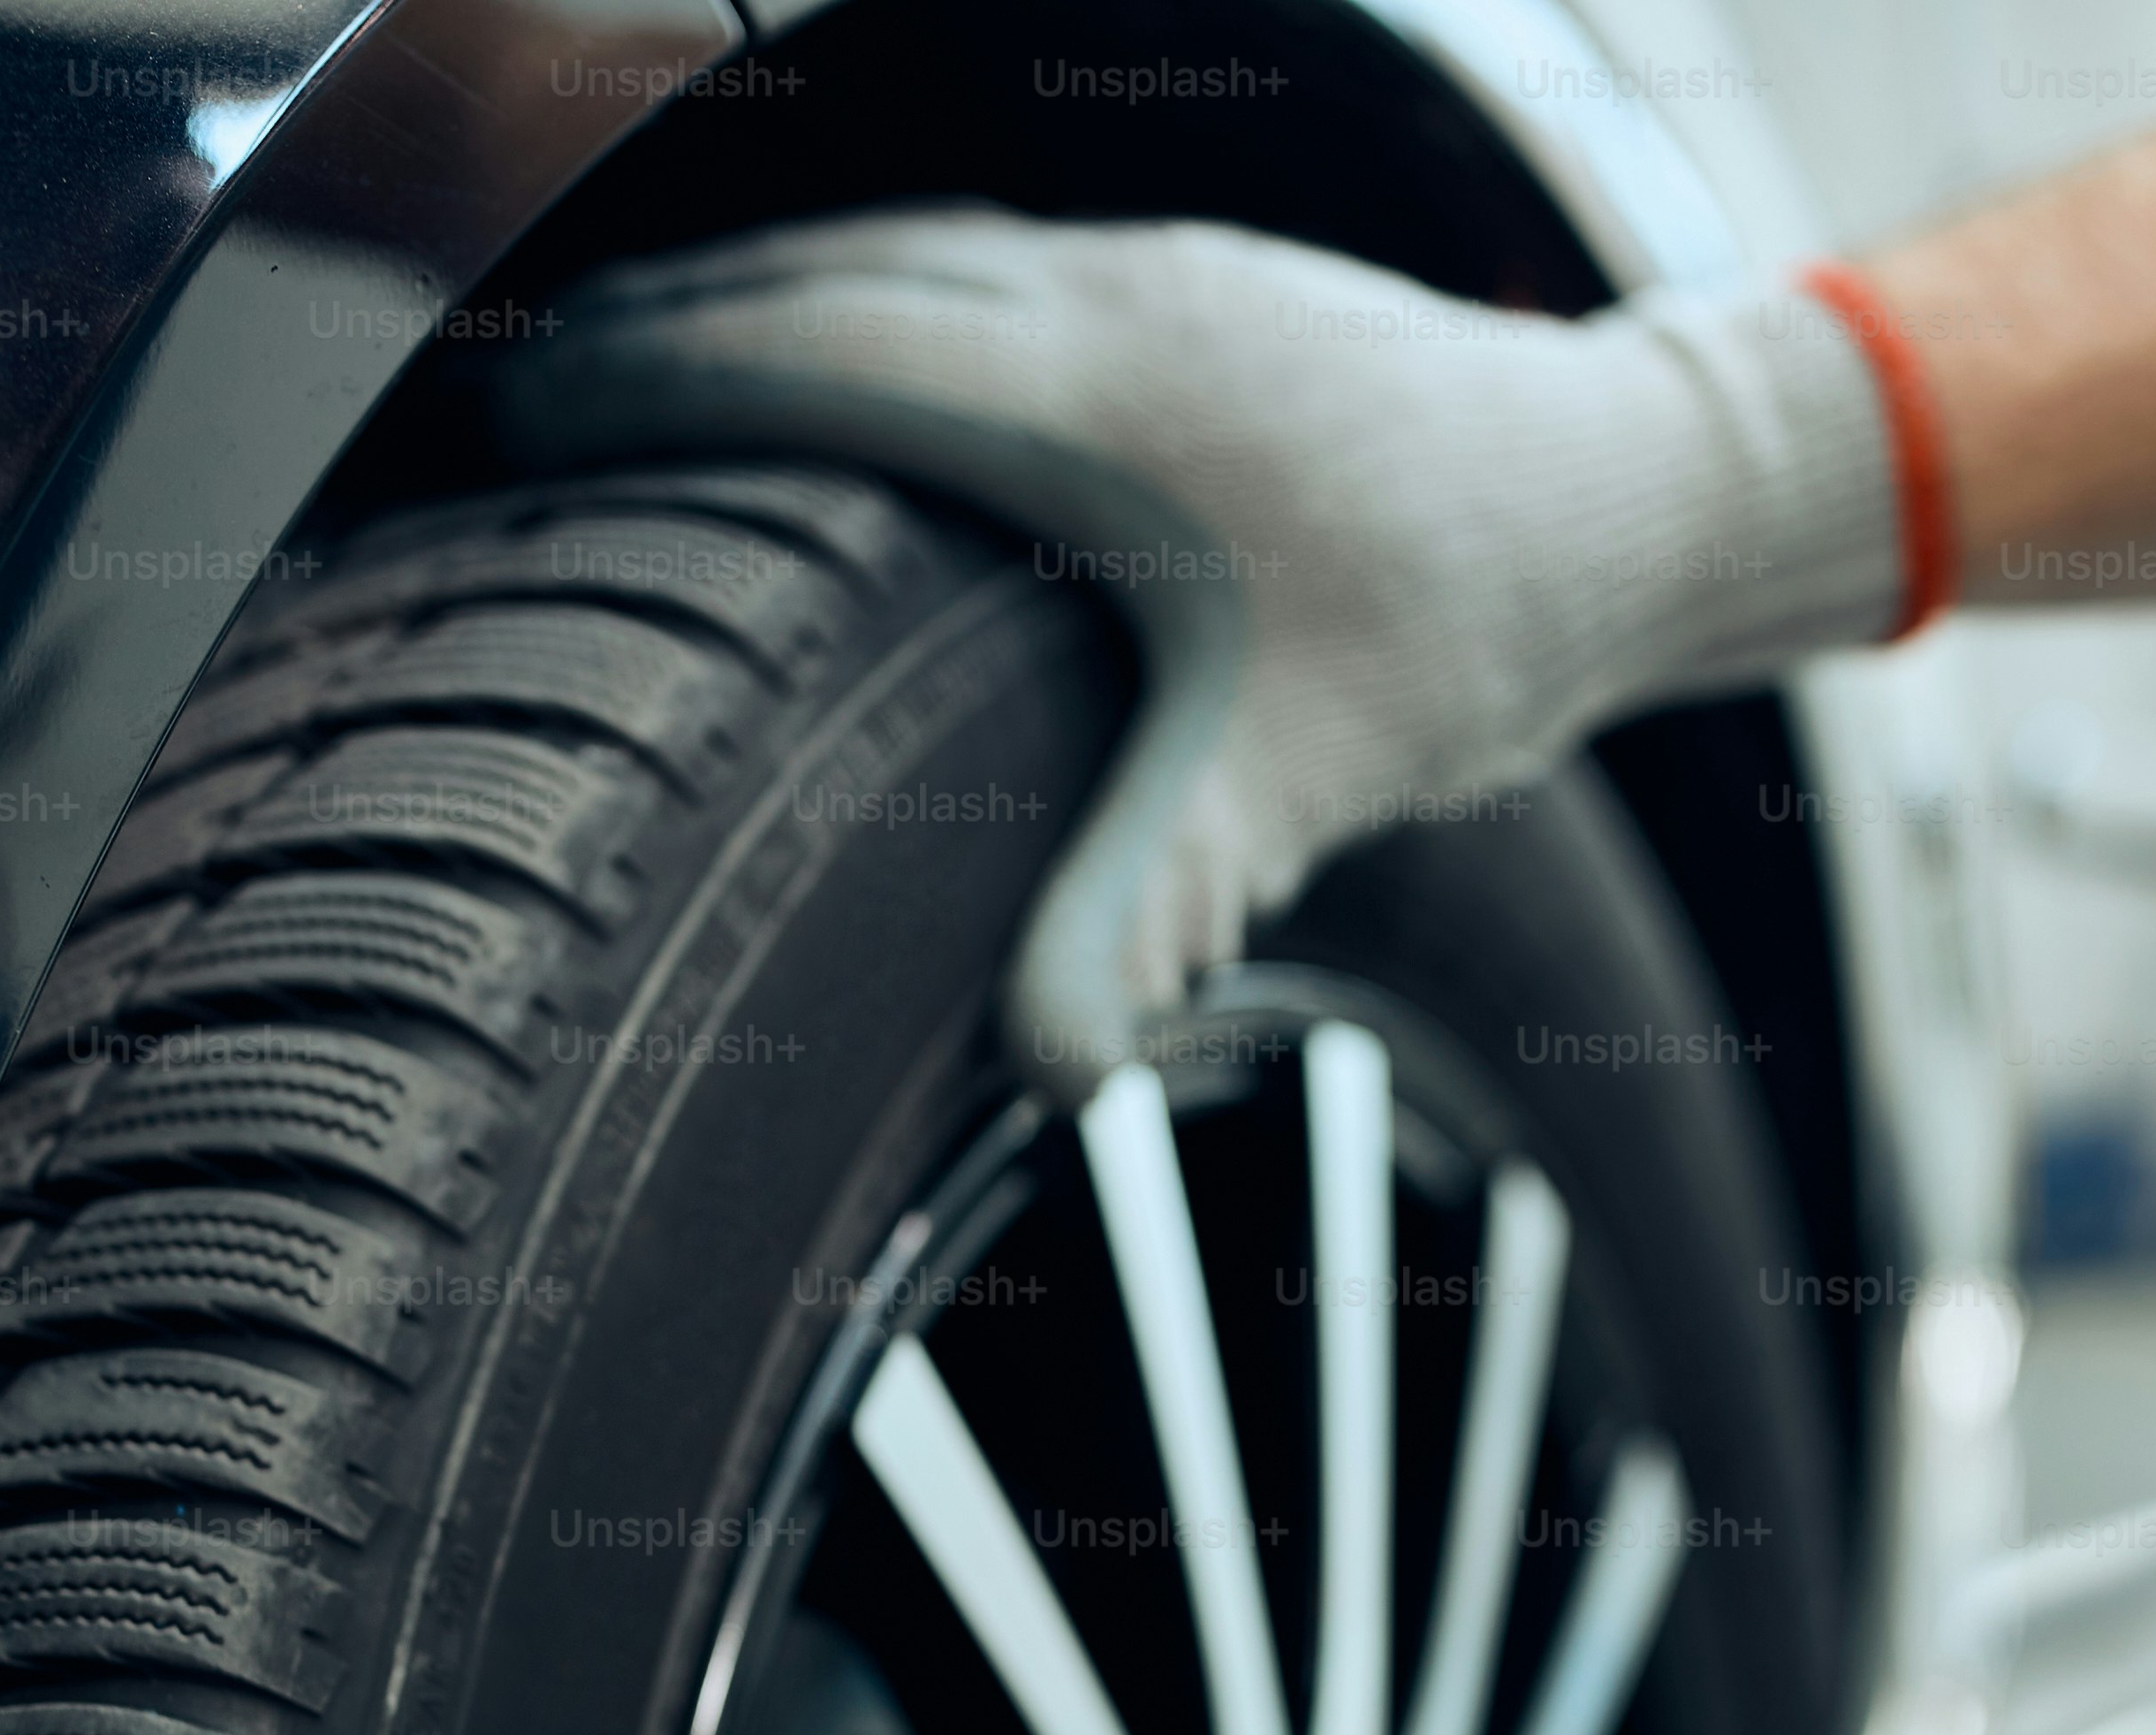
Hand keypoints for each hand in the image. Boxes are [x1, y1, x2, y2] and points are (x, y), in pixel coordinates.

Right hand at [494, 208, 1902, 1071]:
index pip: (816, 356)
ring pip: (900, 246)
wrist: (1639, 488)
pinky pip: (976, 255)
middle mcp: (1108, 297)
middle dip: (662, 327)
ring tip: (629, 356)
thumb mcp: (1305, 780)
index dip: (653, 384)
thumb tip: (1050, 1066)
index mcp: (1097, 398)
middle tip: (517, 388)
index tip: (520, 415)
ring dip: (758, 292)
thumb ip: (1154, 905)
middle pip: (826, 276)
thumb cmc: (1474, 620)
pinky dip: (865, 287)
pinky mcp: (1192, 279)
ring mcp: (1153, 270)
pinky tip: (831, 346)